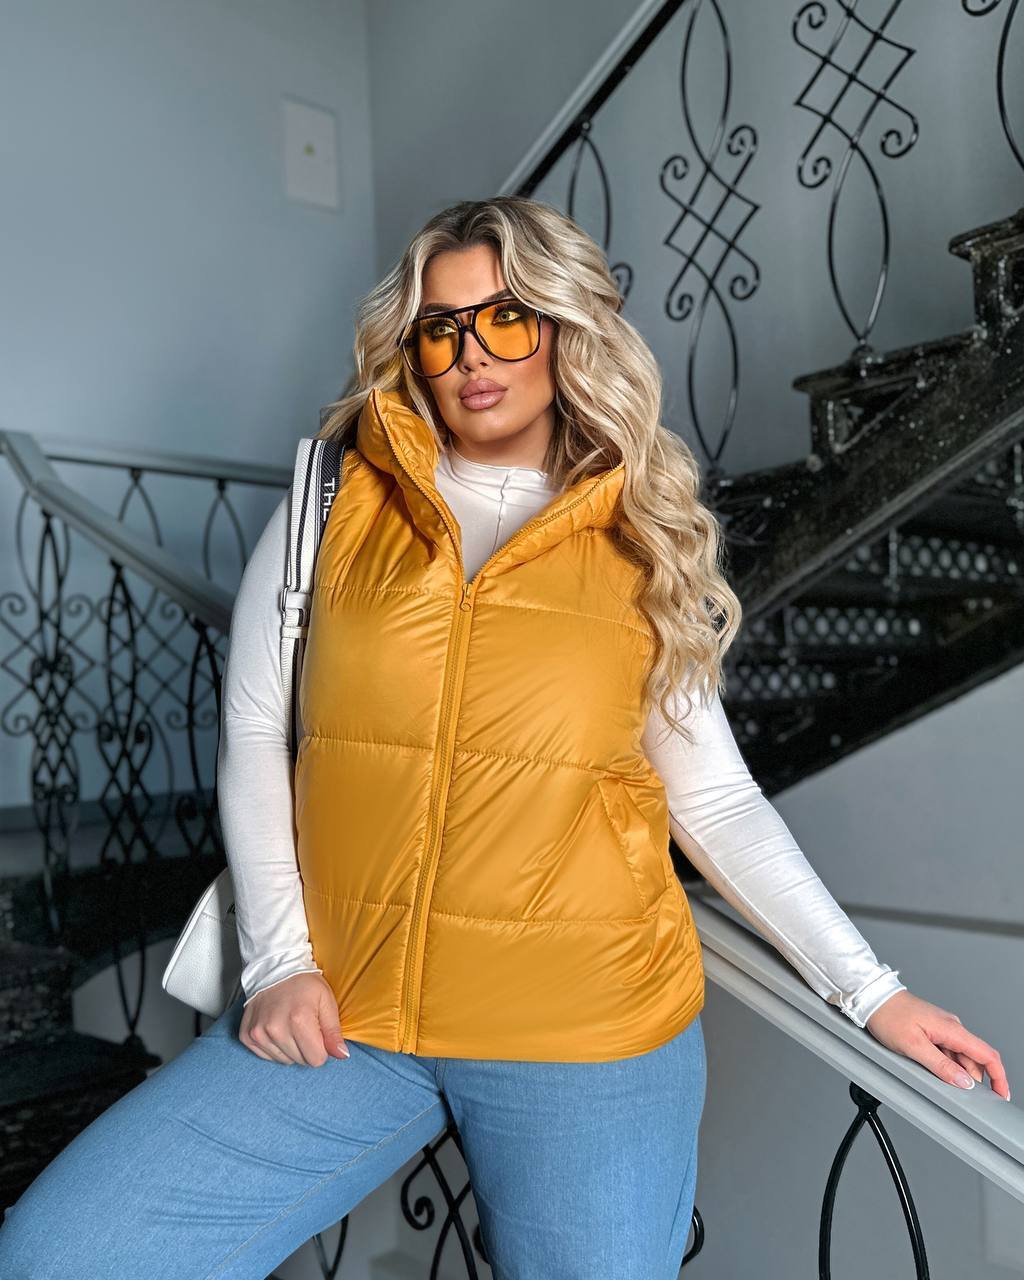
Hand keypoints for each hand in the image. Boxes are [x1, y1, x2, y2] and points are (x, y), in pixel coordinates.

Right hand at [239, 972, 349, 1066]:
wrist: (274, 968)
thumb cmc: (304, 984)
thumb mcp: (326, 1001)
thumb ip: (334, 1031)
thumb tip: (342, 1055)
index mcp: (299, 1020)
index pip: (316, 1059)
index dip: (321, 1048)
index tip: (318, 1032)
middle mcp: (275, 1029)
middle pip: (300, 1061)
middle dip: (306, 1047)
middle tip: (304, 1025)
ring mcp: (258, 1033)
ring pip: (284, 1061)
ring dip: (290, 1048)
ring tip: (290, 1025)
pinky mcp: (247, 1035)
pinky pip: (266, 1057)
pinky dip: (274, 1047)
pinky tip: (277, 1028)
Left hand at [865, 990, 1009, 1099]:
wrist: (872, 997)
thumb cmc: (889, 1015)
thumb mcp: (913, 1046)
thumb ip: (941, 1066)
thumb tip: (965, 1082)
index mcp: (952, 1029)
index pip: (988, 1055)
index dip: (999, 1077)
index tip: (1001, 1095)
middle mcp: (951, 1028)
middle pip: (974, 1060)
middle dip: (971, 1080)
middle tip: (958, 1096)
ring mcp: (942, 1029)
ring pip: (959, 1057)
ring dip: (954, 1072)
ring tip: (932, 1078)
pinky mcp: (932, 1031)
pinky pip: (946, 1052)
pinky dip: (944, 1064)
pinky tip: (928, 1068)